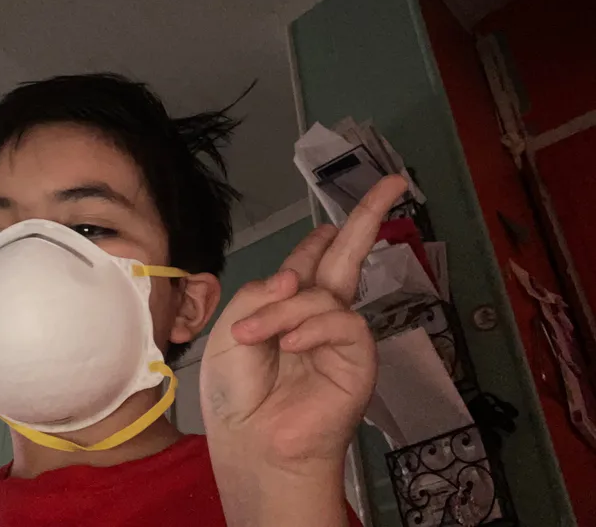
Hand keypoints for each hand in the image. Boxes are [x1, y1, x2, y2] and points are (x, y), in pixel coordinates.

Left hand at [201, 176, 405, 524]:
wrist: (251, 442)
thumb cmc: (237, 390)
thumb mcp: (231, 329)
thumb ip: (261, 293)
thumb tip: (299, 278)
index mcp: (288, 301)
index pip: (314, 257)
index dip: (328, 232)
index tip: (350, 207)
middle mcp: (319, 311)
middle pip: (348, 255)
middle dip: (368, 217)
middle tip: (394, 184)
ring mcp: (340, 334)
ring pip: (323, 293)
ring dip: (282, 312)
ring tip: (256, 342)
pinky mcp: (357, 357)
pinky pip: (341, 322)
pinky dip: (308, 328)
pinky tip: (288, 345)